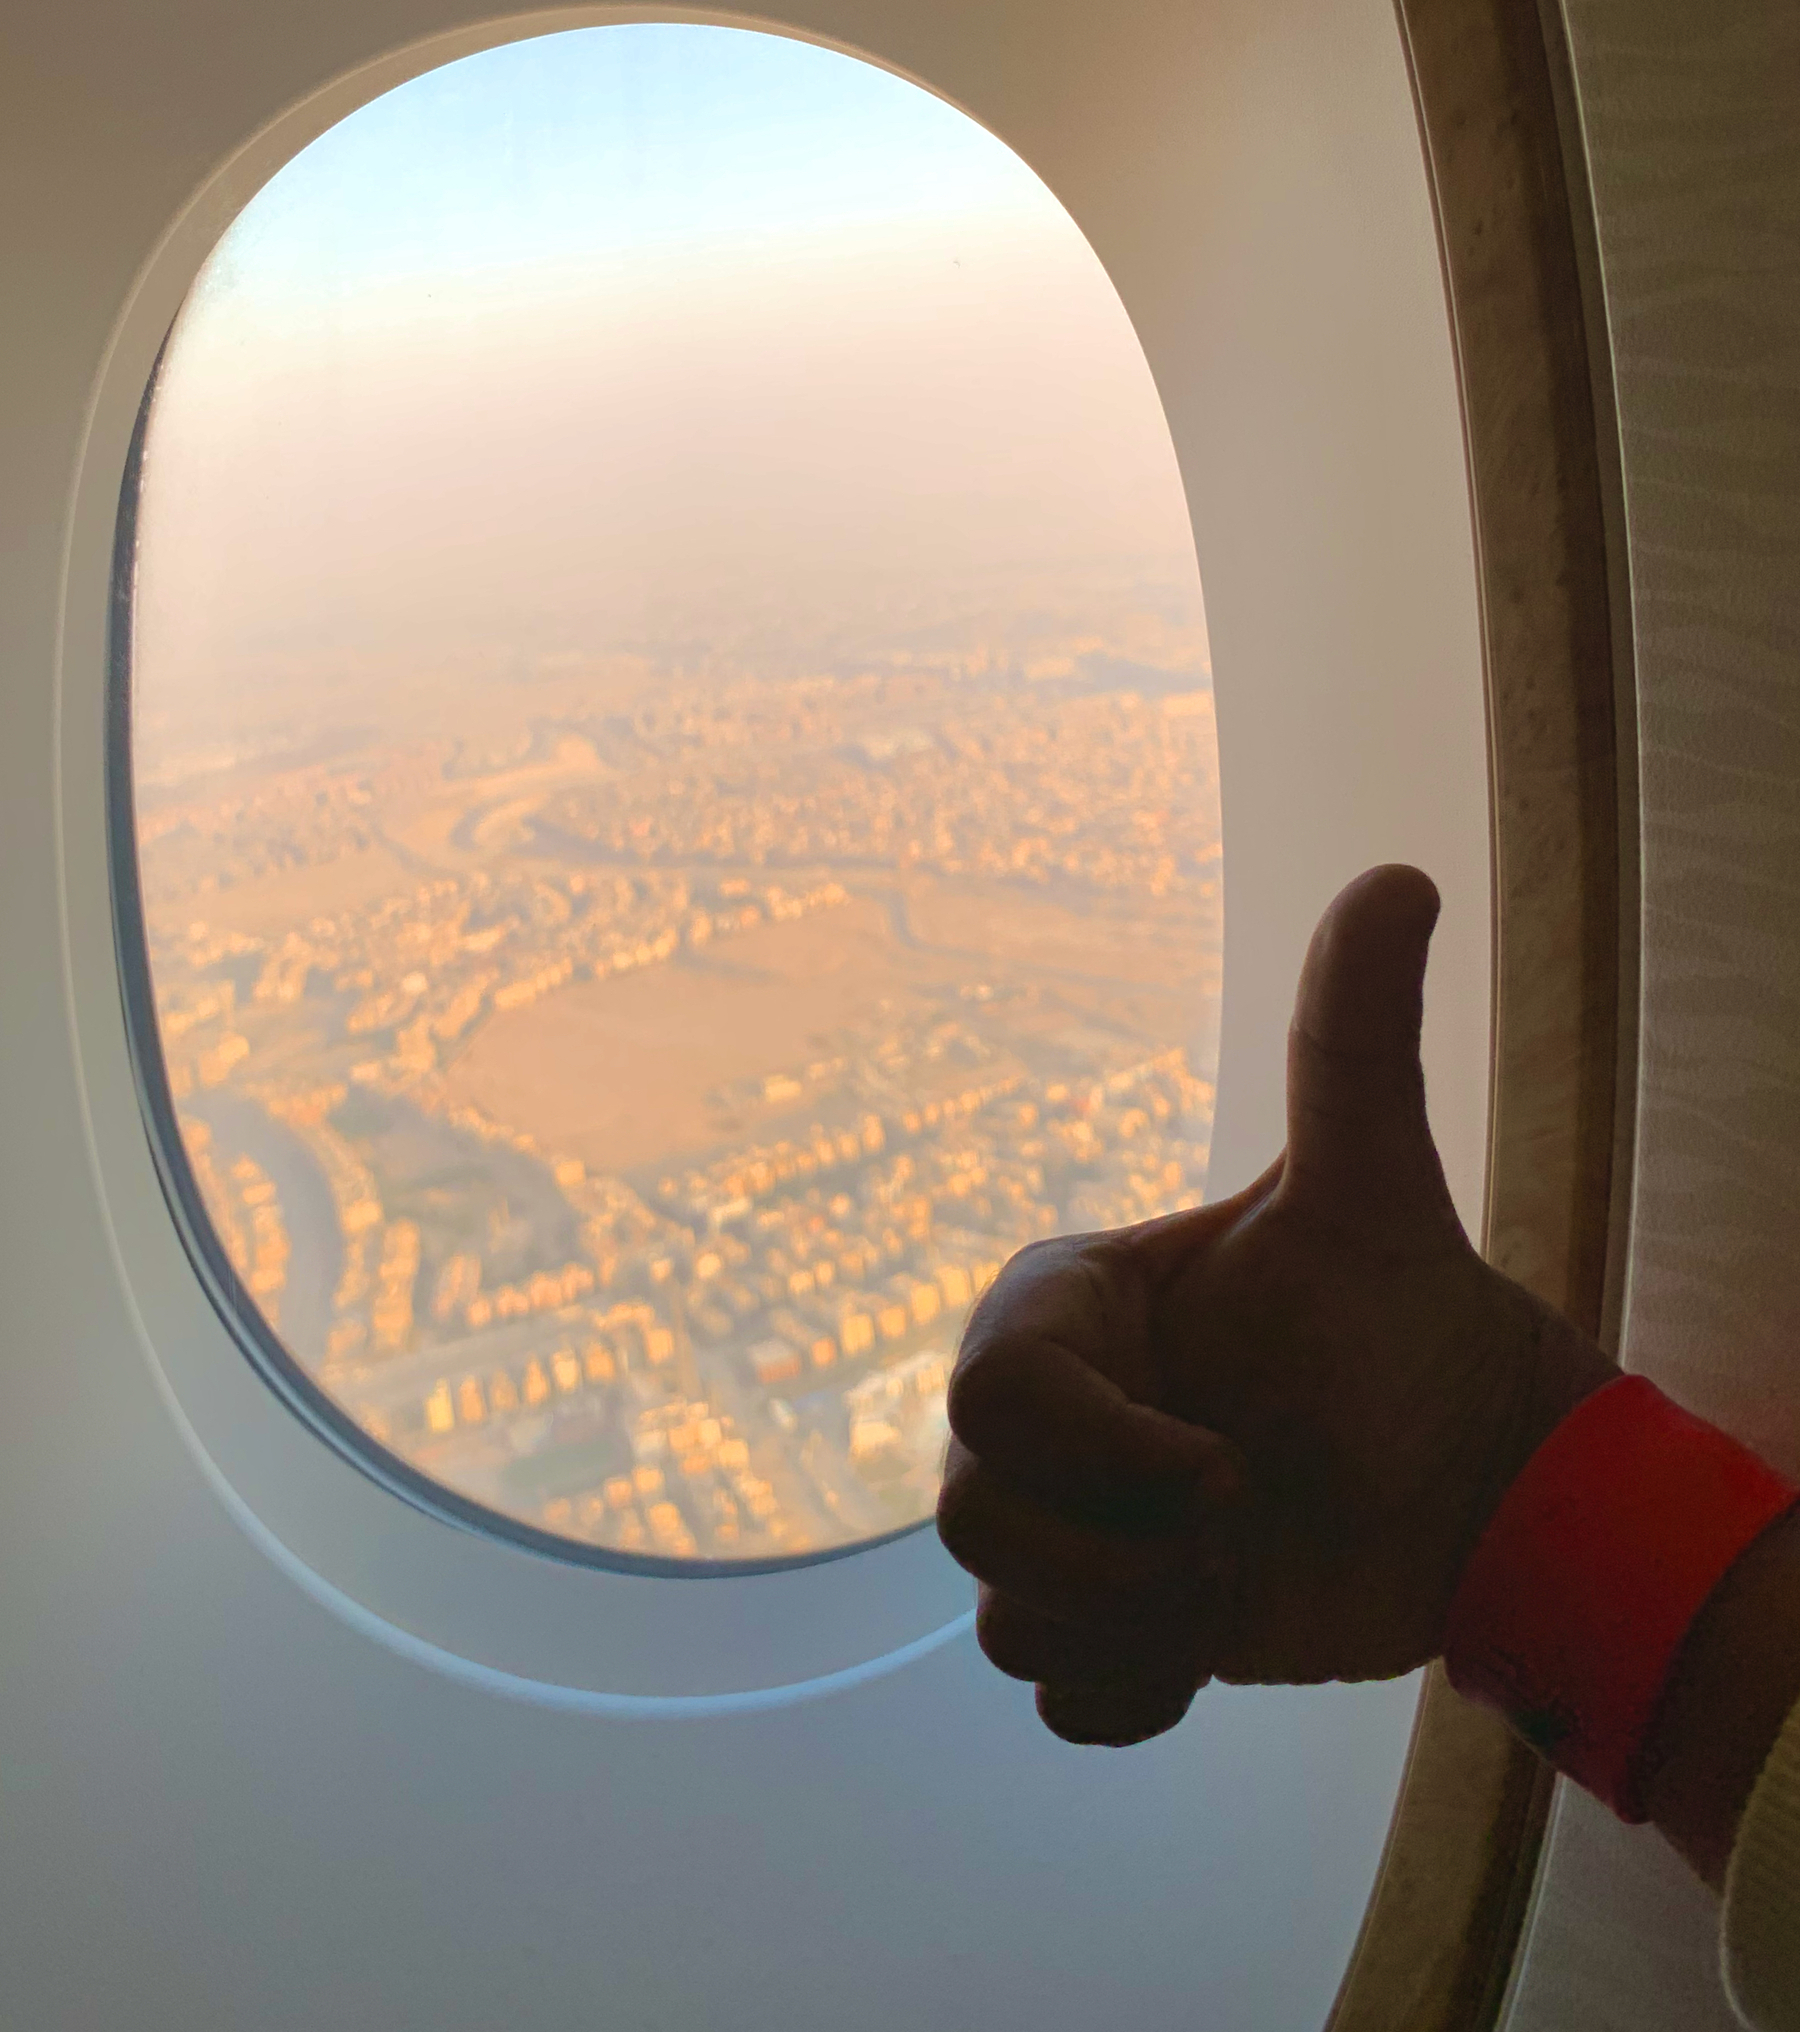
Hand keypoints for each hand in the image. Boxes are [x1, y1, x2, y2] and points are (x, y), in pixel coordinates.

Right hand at [936, 863, 1614, 1743]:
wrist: (1472, 1488)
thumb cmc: (1409, 1326)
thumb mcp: (1368, 1186)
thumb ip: (1352, 1035)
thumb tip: (1399, 870)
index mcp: (1067, 1312)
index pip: (989, 1398)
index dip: (1104, 1453)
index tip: (1226, 1467)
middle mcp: (1046, 1418)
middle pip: (974, 1518)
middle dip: (1125, 1550)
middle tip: (1243, 1520)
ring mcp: (1068, 1525)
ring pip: (1006, 1614)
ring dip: (1140, 1622)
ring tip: (1238, 1576)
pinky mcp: (1101, 1625)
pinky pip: (1051, 1689)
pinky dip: (1134, 1691)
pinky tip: (1215, 1649)